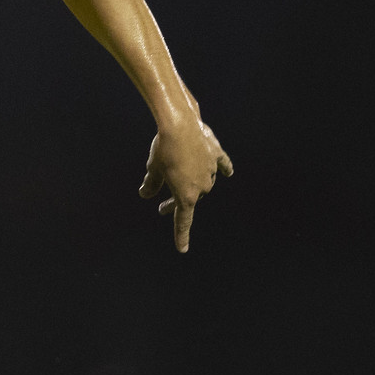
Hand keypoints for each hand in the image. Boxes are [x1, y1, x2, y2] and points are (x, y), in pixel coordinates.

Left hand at [140, 118, 233, 252]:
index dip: (181, 236)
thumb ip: (151, 184)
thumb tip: (146, 194)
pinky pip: (221, 165)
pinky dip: (222, 168)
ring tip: (177, 177)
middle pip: (190, 200)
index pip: (183, 220)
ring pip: (203, 182)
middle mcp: (203, 186)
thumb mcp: (153, 169)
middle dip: (175, 204)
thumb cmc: (164, 149)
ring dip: (192, 183)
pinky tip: (228, 172)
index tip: (183, 249)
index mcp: (187, 195)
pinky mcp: (216, 155)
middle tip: (162, 208)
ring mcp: (211, 170)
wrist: (180, 124)